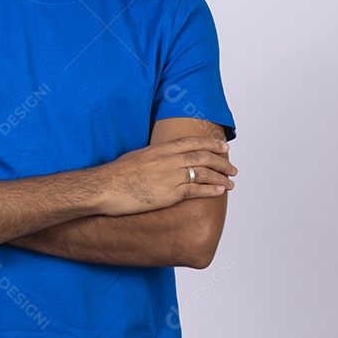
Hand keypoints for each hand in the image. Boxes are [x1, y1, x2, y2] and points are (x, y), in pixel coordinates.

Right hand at [95, 136, 236, 216]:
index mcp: (161, 149)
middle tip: (233, 167)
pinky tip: (220, 192)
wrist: (105, 187)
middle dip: (221, 162)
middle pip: (203, 158)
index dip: (211, 145)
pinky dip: (210, 190)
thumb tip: (161, 160)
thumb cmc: (116, 174)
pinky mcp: (169, 194)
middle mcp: (169, 160)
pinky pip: (195, 191)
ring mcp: (170, 177)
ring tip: (231, 182)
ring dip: (221, 177)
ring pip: (203, 174)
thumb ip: (154, 157)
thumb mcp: (137, 157)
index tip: (223, 147)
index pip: (193, 143)